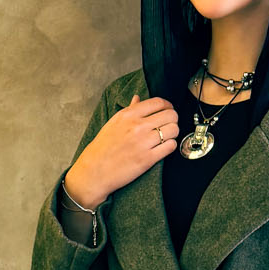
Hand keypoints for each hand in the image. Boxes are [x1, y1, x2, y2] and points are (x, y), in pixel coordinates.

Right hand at [64, 93, 178, 208]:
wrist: (95, 171)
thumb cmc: (102, 148)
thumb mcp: (113, 123)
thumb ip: (129, 110)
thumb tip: (137, 98)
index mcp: (128, 115)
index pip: (158, 102)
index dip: (168, 106)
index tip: (168, 110)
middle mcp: (137, 126)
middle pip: (170, 115)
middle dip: (173, 119)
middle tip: (169, 124)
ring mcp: (143, 142)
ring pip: (173, 130)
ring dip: (173, 133)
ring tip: (166, 137)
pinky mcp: (148, 159)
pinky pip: (170, 146)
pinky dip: (171, 146)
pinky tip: (164, 147)